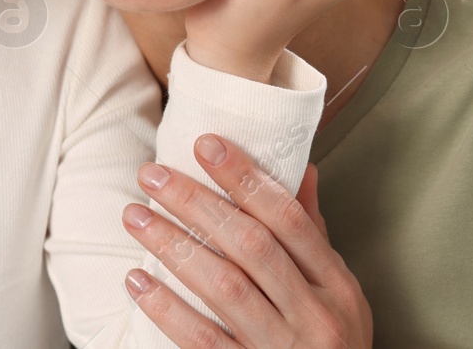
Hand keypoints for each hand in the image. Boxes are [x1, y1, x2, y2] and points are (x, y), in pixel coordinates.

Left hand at [123, 135, 371, 347]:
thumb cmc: (332, 345)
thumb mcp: (337, 293)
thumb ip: (312, 234)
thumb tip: (299, 167)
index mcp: (335, 286)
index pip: (289, 220)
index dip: (246, 178)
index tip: (206, 145)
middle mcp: (313, 317)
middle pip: (251, 246)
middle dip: (196, 203)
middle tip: (151, 174)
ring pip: (224, 288)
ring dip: (173, 246)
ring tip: (135, 216)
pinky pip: (203, 340)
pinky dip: (166, 309)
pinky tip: (137, 281)